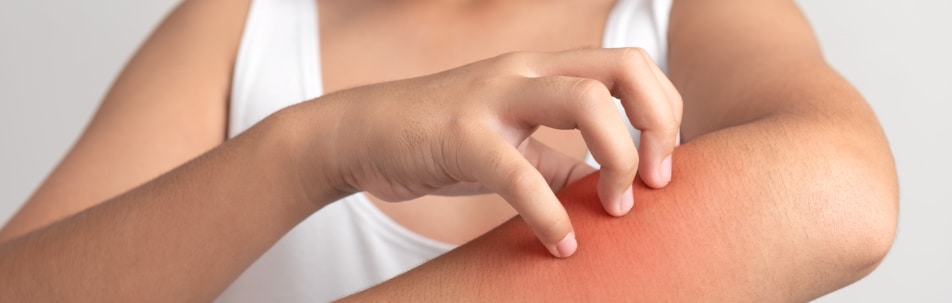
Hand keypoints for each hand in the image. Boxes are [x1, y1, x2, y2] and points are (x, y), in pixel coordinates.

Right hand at [296, 48, 681, 256]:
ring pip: (587, 102)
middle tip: (654, 182)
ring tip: (614, 208)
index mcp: (545, 69)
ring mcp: (495, 97)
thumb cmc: (444, 138)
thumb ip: (561, 162)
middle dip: (658, 126)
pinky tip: (560, 246)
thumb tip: (604, 190)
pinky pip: (522, 173)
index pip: (632, 66)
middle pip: (625, 67)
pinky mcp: (462, 135)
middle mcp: (528, 71)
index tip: (658, 167)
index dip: (664, 113)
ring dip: (617, 160)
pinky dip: (550, 215)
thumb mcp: (514, 144)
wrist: (365, 132)